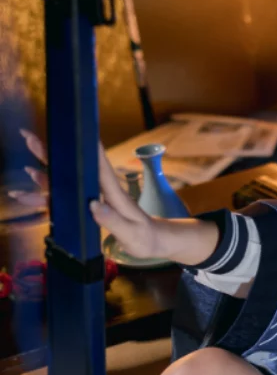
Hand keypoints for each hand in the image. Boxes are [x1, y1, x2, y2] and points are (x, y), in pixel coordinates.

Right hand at [20, 129, 161, 260]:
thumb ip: (113, 221)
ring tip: (26, 163)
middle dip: (52, 155)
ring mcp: (93, 198)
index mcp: (113, 194)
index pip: (100, 168)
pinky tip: (30, 190)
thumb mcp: (132, 233)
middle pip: (74, 169)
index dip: (88, 150)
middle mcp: (101, 191)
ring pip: (66, 182)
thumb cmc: (145, 237)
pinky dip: (47, 195)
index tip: (73, 132)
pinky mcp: (88, 207)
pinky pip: (65, 199)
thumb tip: (94, 205)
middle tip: (30, 138)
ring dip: (45, 172)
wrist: (152, 242)